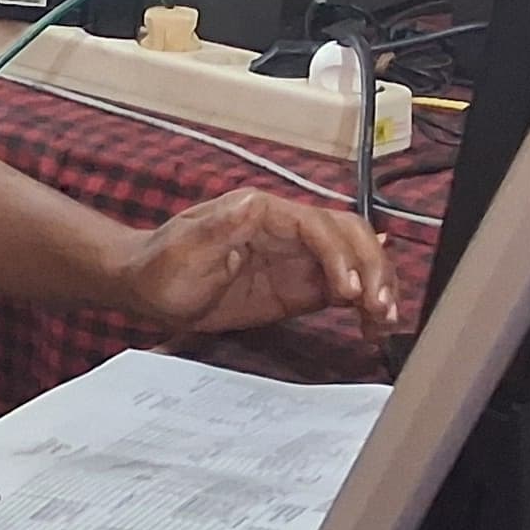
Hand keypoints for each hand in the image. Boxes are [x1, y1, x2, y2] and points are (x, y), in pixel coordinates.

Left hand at [110, 189, 403, 338]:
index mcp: (262, 212)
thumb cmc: (160, 266)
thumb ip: (220, 229)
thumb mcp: (185, 249)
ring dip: (376, 286)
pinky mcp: (298, 286)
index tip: (347, 290)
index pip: (318, 225)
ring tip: (382, 321)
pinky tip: (372, 324)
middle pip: (349, 236)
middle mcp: (287, 229)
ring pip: (355, 261)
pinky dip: (363, 305)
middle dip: (371, 269)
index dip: (340, 255)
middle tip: (378, 307)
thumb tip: (256, 205)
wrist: (146, 290)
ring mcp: (296, 258)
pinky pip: (343, 290)